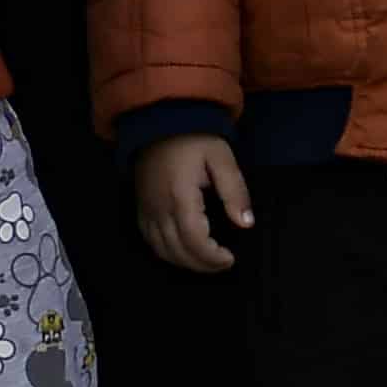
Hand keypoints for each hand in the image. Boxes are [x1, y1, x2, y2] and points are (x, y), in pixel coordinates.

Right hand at [132, 135, 255, 272]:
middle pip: (178, 251)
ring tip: (207, 262)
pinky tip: (183, 252)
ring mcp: (147, 210)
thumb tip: (246, 223)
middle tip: (223, 264)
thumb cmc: (195, 138)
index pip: (194, 241)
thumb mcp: (222, 159)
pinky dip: (167, 253)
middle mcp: (159, 209)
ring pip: (162, 250)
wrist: (160, 121)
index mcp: (180, 197)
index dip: (212, 257)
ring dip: (185, 263)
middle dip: (202, 265)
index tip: (230, 258)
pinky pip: (150, 241)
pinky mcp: (141, 208)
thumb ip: (235, 192)